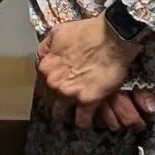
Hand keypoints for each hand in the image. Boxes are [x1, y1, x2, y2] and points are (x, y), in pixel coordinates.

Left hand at [37, 16, 149, 131]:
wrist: (112, 37)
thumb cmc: (87, 32)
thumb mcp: (58, 33)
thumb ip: (46, 47)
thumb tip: (42, 57)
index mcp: (45, 68)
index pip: (42, 84)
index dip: (52, 86)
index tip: (60, 87)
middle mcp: (54, 83)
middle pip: (50, 100)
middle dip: (58, 100)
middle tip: (69, 99)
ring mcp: (69, 93)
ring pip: (62, 113)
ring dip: (68, 114)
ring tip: (75, 113)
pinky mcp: (88, 101)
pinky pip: (82, 120)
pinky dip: (84, 122)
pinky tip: (87, 121)